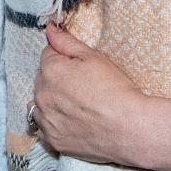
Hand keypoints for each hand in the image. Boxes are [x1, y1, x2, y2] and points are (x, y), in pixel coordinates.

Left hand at [33, 22, 170, 170]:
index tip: (82, 68)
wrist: (130, 128)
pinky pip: (43, 129)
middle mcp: (41, 95)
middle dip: (56, 79)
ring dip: (50, 102)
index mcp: (49, 70)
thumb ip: (66, 42)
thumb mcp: (94, 57)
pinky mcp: (53, 141)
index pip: (48, 55)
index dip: (65, 59)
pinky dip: (52, 124)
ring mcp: (45, 120)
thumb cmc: (115, 89)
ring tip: (76, 106)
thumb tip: (49, 29)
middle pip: (42, 80)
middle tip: (83, 87)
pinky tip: (70, 123)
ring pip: (39, 104)